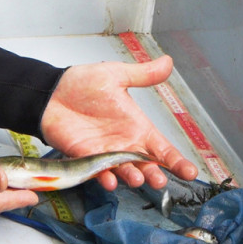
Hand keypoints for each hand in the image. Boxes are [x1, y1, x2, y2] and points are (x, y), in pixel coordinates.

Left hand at [39, 56, 198, 189]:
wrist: (51, 92)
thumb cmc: (82, 84)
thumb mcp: (116, 76)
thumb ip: (142, 75)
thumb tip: (168, 62)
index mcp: (136, 126)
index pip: (162, 148)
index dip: (177, 161)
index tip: (191, 172)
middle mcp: (124, 144)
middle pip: (146, 165)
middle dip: (155, 174)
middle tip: (160, 180)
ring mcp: (105, 153)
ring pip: (125, 171)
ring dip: (132, 177)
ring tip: (139, 179)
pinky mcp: (85, 158)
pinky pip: (98, 171)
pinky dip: (105, 178)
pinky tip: (111, 181)